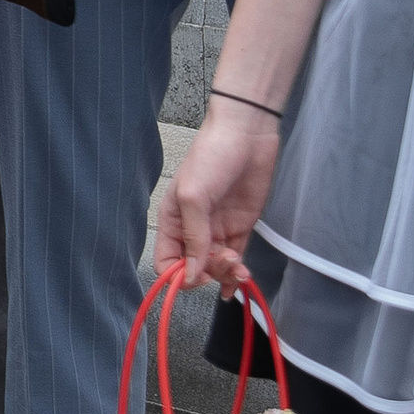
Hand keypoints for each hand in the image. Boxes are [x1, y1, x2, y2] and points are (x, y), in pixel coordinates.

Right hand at [155, 92, 283, 293]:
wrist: (247, 135)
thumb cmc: (212, 155)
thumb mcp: (194, 196)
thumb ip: (193, 237)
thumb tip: (190, 274)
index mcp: (172, 220)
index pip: (166, 261)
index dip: (178, 274)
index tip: (196, 275)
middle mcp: (193, 228)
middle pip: (193, 268)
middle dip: (208, 272)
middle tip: (223, 261)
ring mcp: (218, 229)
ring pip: (216, 267)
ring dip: (226, 274)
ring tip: (237, 263)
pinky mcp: (240, 227)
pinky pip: (236, 259)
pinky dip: (237, 273)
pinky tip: (241, 279)